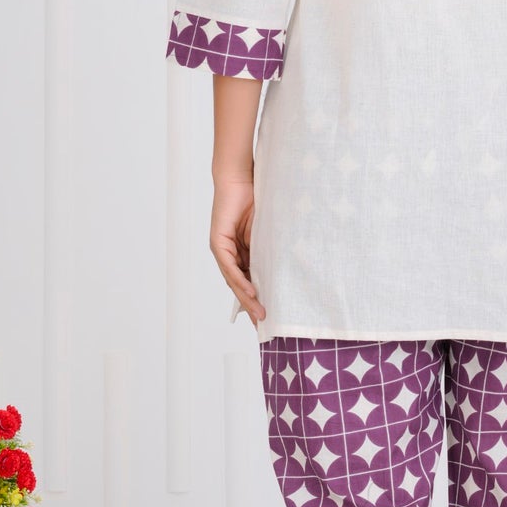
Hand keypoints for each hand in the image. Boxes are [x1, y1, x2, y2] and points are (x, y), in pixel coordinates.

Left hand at [210, 176, 264, 321]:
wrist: (240, 179)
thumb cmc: (256, 200)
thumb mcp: (267, 233)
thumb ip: (271, 251)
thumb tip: (287, 271)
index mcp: (243, 254)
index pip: (250, 282)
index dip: (259, 301)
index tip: (271, 318)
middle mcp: (230, 255)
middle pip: (240, 287)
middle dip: (253, 308)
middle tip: (265, 327)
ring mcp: (223, 250)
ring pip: (234, 281)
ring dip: (248, 299)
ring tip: (261, 315)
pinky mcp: (218, 242)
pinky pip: (230, 267)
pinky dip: (240, 280)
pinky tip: (251, 291)